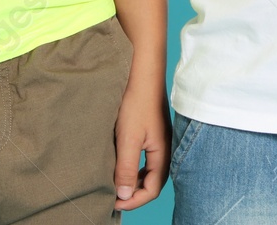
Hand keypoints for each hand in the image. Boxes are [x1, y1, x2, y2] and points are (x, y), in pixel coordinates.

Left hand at [112, 73, 168, 210]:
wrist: (142, 74)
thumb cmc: (137, 103)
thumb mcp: (128, 140)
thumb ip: (127, 169)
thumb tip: (124, 196)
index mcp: (162, 154)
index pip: (152, 190)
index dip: (133, 201)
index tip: (113, 202)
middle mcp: (164, 150)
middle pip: (152, 182)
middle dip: (134, 194)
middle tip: (113, 196)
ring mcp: (158, 141)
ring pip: (149, 171)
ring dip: (133, 180)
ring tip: (115, 183)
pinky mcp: (151, 133)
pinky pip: (145, 159)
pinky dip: (134, 168)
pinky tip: (121, 163)